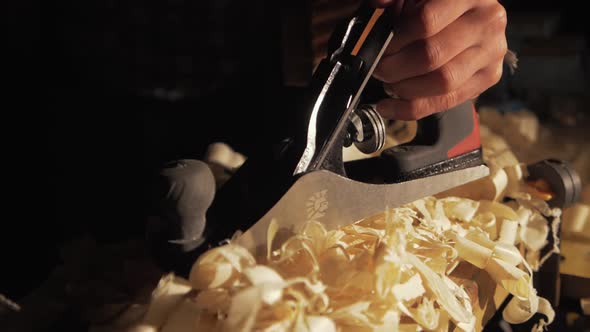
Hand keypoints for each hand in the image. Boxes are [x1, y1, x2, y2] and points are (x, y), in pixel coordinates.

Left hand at [371, 0, 507, 119]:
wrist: (470, 17)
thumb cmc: (436, 5)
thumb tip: (378, 2)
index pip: (426, 22)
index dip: (396, 39)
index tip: (379, 47)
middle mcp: (487, 22)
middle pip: (432, 55)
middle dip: (395, 68)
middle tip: (379, 68)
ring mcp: (492, 51)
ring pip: (442, 82)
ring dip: (405, 89)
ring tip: (388, 84)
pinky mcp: (489, 76)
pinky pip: (447, 102)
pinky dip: (412, 108)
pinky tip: (390, 106)